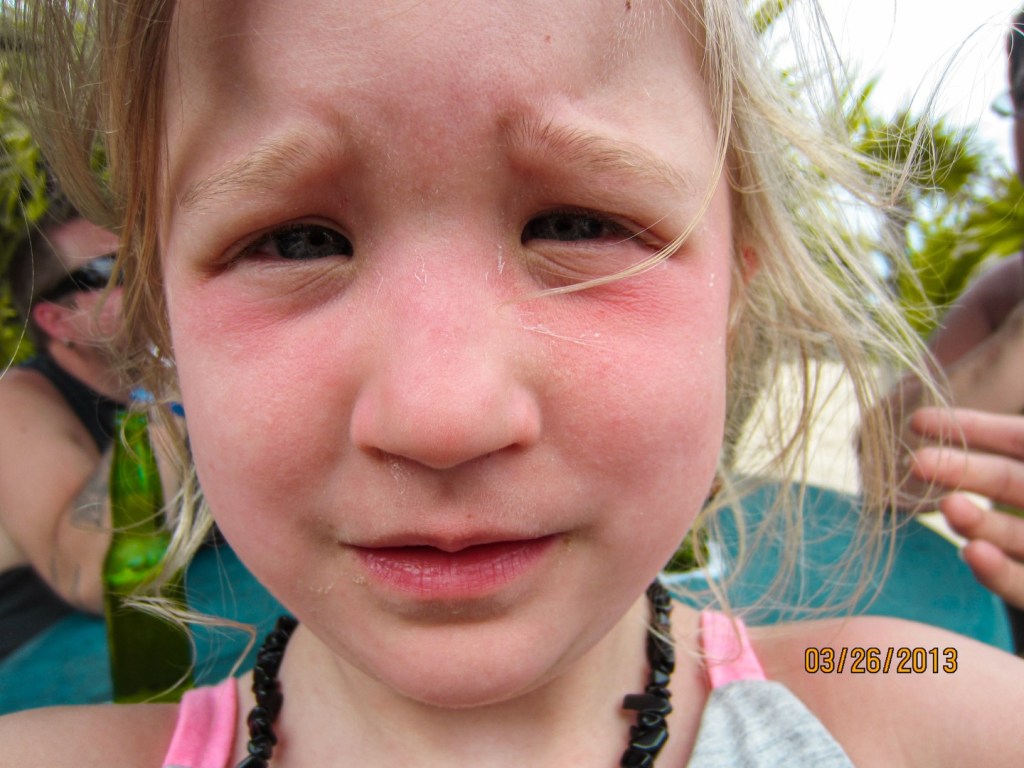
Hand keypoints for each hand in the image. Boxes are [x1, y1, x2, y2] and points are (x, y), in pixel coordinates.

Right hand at [910, 407, 1023, 609]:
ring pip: (1004, 532)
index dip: (970, 426)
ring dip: (971, 519)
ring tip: (947, 507)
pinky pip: (1019, 584)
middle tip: (915, 464)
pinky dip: (995, 572)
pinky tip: (972, 553)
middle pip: (1002, 482)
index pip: (1013, 439)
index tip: (918, 420)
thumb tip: (1004, 409)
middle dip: (957, 471)